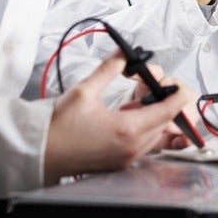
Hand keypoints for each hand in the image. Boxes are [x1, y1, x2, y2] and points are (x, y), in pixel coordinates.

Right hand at [43, 53, 193, 183]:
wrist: (39, 152)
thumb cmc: (58, 126)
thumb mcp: (85, 91)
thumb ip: (109, 69)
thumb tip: (123, 53)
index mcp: (127, 129)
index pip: (168, 110)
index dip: (178, 95)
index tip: (179, 84)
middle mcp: (132, 148)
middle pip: (164, 122)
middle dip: (162, 103)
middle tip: (148, 87)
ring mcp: (127, 159)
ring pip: (155, 135)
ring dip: (151, 117)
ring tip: (132, 103)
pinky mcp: (119, 164)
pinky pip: (143, 145)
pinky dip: (142, 130)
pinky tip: (124, 118)